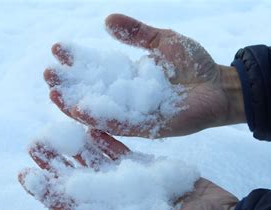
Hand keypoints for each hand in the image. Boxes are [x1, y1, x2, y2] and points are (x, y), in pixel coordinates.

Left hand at [18, 131, 237, 209]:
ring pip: (96, 164)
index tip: (26, 175)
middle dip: (56, 164)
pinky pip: (119, 152)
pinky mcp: (146, 169)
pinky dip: (104, 140)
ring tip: (54, 128)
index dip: (49, 193)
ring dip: (76, 148)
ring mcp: (130, 186)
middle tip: (35, 143)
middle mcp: (115, 206)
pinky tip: (88, 125)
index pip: (72, 209)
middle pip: (79, 183)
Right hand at [44, 14, 245, 137]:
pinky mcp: (151, 127)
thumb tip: (107, 20)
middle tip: (48, 74)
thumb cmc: (195, 64)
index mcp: (129, 77)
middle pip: (92, 92)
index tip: (57, 49)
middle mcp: (128, 98)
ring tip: (54, 95)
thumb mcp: (163, 41)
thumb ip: (137, 33)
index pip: (96, 69)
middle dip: (69, 84)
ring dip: (76, 105)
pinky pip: (121, 124)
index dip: (77, 60)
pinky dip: (101, 118)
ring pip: (101, 112)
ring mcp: (138, 114)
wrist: (222, 85)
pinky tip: (81, 111)